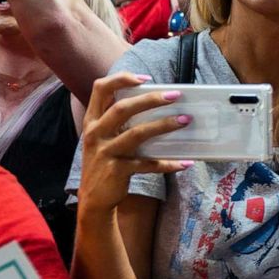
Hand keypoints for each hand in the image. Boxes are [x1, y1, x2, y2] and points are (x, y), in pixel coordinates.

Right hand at [77, 72, 191, 215]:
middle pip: (122, 109)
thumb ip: (119, 121)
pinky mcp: (117, 171)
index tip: (145, 78)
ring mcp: (105, 153)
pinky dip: (168, 164)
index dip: (121, 79)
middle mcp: (95, 134)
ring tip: (185, 120)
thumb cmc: (105, 162)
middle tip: (175, 95)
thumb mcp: (104, 138)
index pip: (100, 89)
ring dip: (163, 125)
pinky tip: (185, 162)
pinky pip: (147, 164)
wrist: (94, 199)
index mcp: (93, 121)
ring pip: (137, 133)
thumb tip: (155, 101)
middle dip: (150, 99)